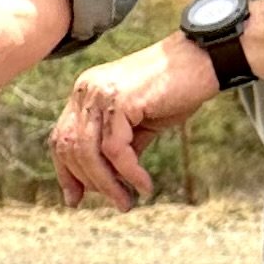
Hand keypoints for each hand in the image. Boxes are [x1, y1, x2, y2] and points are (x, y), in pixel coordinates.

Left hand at [50, 32, 218, 210]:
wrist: (202, 61)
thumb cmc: (175, 90)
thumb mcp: (139, 123)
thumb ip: (119, 145)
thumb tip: (109, 180)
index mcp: (85, 92)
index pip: (61, 137)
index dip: (65, 171)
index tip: (75, 199)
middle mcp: (86, 90)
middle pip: (70, 148)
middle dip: (88, 182)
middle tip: (116, 202)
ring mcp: (100, 93)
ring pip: (89, 152)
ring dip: (107, 184)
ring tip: (126, 202)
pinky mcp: (120, 101)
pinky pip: (115, 150)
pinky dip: (129, 173)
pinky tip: (144, 186)